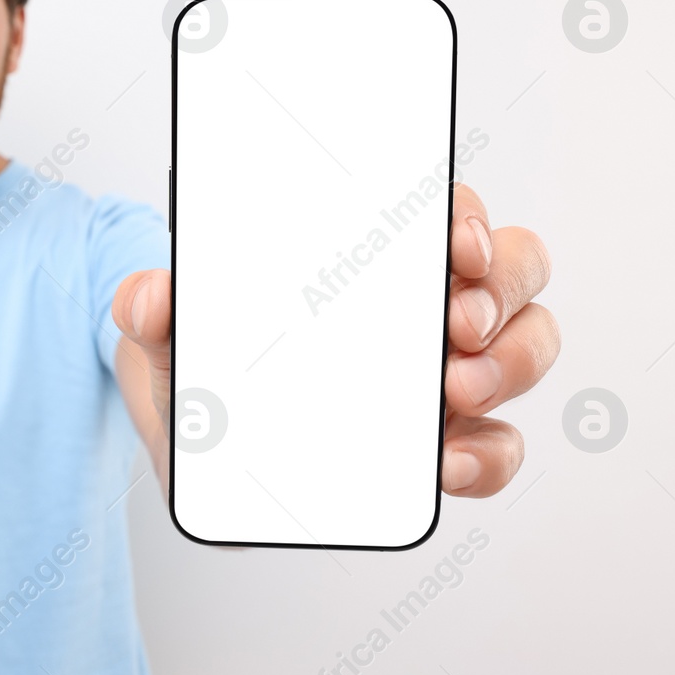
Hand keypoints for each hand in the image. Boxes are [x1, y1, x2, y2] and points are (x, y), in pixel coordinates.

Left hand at [111, 183, 559, 500]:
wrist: (195, 440)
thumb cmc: (202, 358)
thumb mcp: (168, 329)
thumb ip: (149, 307)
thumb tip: (149, 297)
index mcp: (371, 252)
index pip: (445, 209)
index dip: (468, 217)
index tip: (453, 243)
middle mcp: (424, 303)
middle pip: (512, 269)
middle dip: (500, 292)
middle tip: (456, 325)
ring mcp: (446, 372)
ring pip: (526, 346)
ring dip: (511, 365)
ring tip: (458, 390)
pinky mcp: (445, 443)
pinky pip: (498, 446)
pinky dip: (488, 456)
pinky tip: (447, 465)